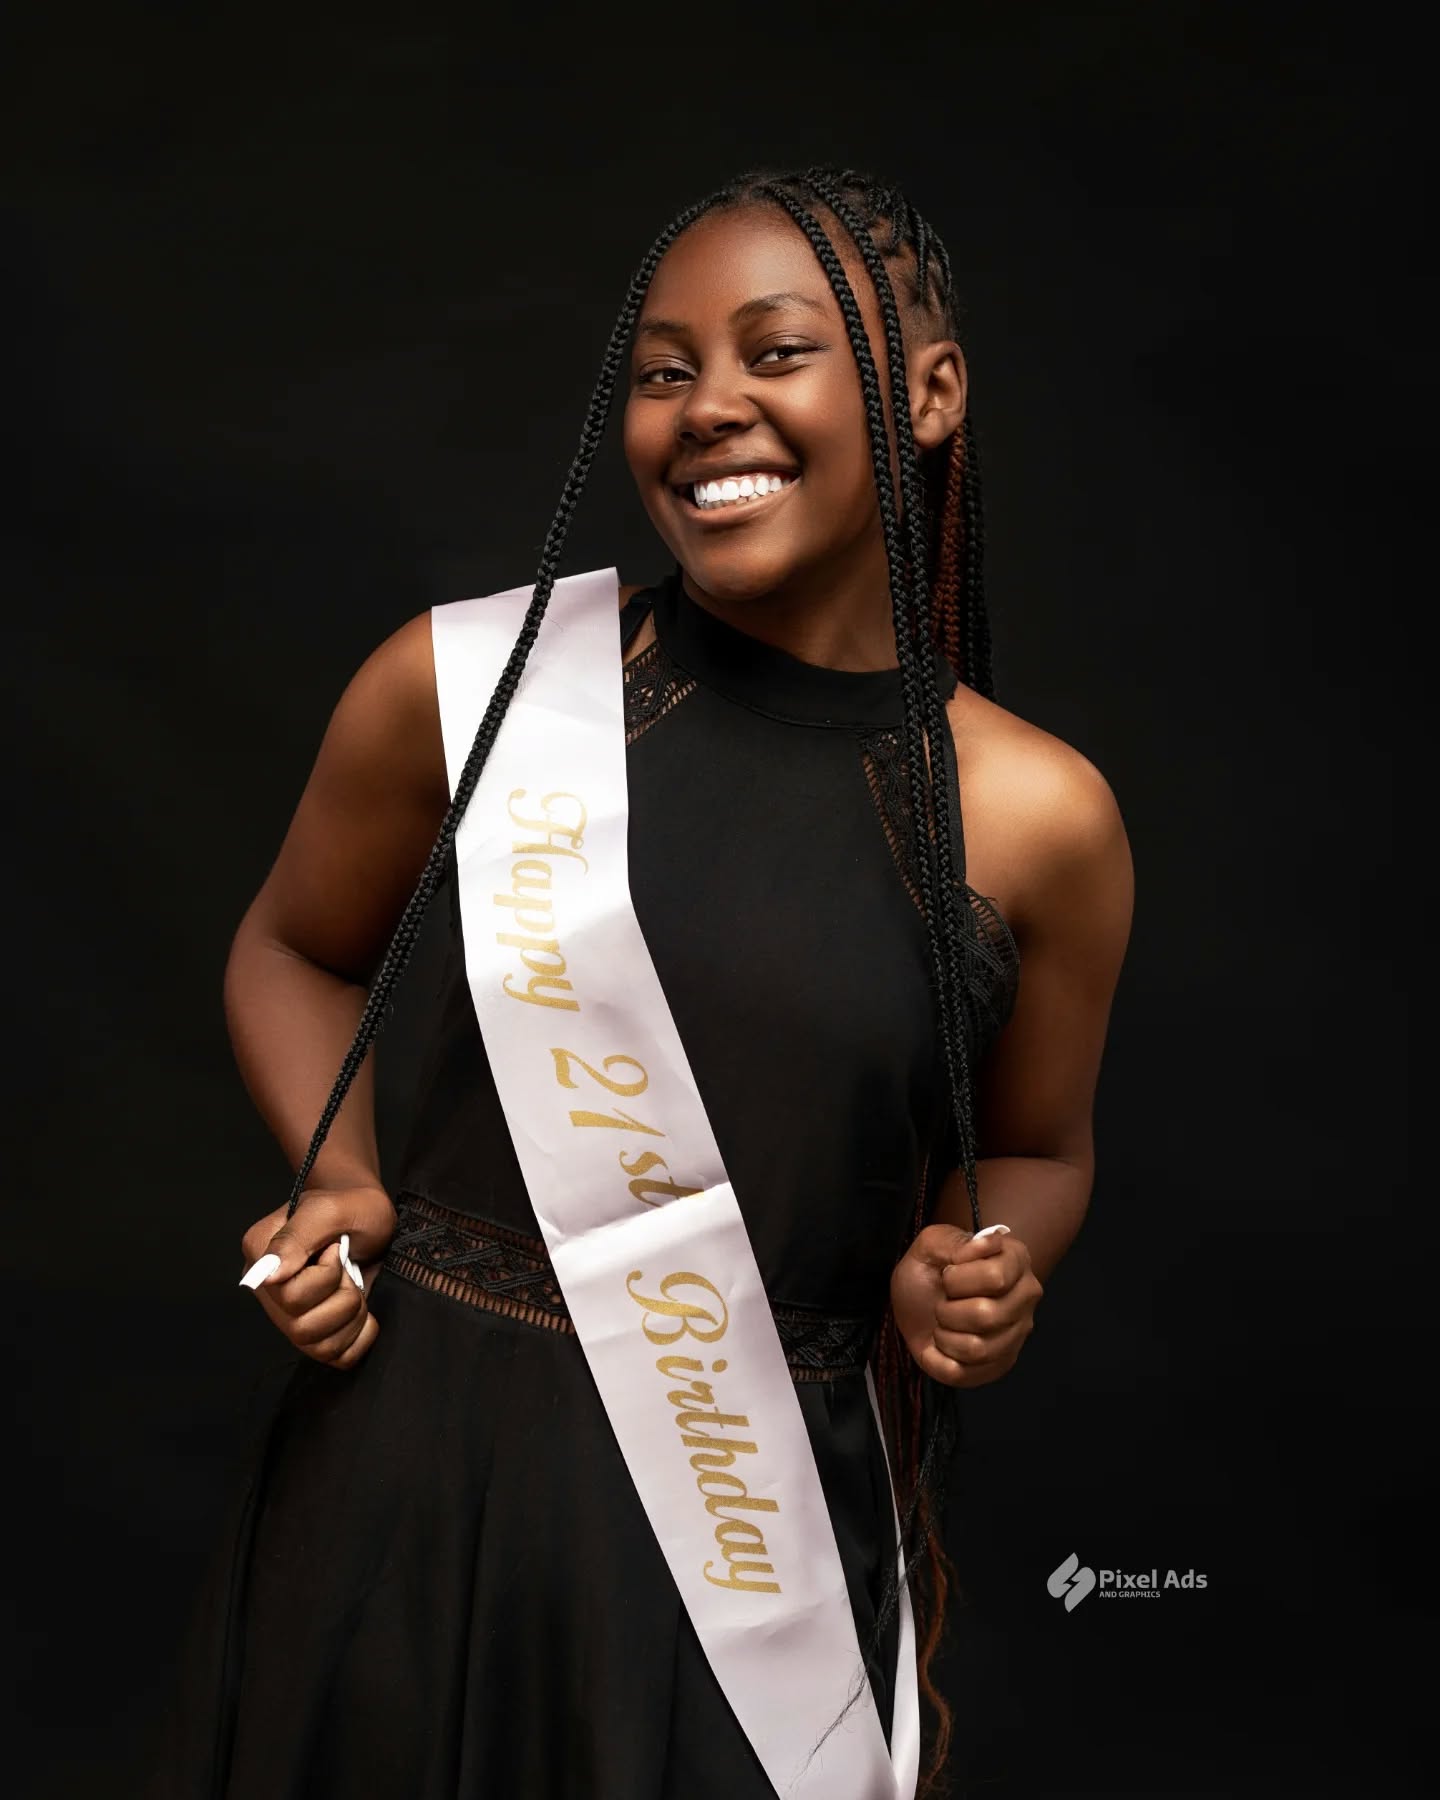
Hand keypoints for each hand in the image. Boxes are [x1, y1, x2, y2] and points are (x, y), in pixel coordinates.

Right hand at [238, 1184, 396, 1369]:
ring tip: (355, 1286)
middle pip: (302, 1328)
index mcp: (260, 1255)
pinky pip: (335, 1357)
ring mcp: (289, 1314)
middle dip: (342, 1298)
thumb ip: (298, 1236)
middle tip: (350, 1269)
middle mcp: (268, 1290)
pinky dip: (358, 1336)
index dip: (325, 1278)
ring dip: (351, 1317)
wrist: (371, 1216)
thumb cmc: (353, 1205)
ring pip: (318, 1346)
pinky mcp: (314, 1331)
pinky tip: (362, 1311)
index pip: (288, 1296)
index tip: (337, 1250)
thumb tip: (270, 1274)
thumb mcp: (331, 1209)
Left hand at [890, 1222, 1043, 1388]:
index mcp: (1016, 1261)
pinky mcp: (998, 1366)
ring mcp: (1016, 1335)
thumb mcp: (929, 1246)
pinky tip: (942, 1345)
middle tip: (943, 1301)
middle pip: (987, 1316)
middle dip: (948, 1309)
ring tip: (944, 1323)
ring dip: (944, 1335)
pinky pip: (962, 1374)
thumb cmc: (929, 1270)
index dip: (958, 1279)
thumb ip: (955, 1242)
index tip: (947, 1274)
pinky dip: (939, 1359)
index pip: (995, 1278)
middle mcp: (1026, 1298)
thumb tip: (988, 1242)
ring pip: (977, 1348)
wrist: (916, 1301)